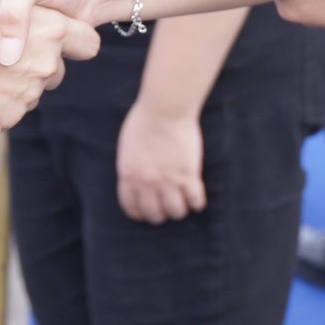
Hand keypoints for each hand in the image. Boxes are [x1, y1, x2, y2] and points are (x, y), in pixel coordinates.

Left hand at [115, 101, 205, 223]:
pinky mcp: (188, 175)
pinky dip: (197, 203)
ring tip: (183, 203)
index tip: (146, 213)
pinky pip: (195, 201)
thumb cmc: (145, 120)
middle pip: (154, 214)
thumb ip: (131, 165)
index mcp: (129, 175)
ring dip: (179, 210)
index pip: (131, 207)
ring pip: (176, 212)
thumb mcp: (128, 147)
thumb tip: (135, 178)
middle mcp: (147, 183)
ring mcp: (169, 181)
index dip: (140, 214)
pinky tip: (197, 200)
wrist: (165, 109)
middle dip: (160, 215)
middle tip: (166, 208)